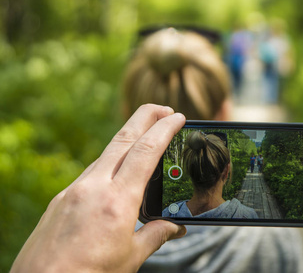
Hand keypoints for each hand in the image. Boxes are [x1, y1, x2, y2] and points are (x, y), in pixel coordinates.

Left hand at [11, 104, 186, 272]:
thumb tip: (175, 227)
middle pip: (123, 138)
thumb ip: (156, 236)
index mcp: (118, 201)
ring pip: (106, 154)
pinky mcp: (61, 198)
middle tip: (164, 108)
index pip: (146, 151)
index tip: (178, 117)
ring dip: (128, 141)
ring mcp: (74, 189)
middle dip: (146, 116)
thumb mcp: (131, 258)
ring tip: (145, 141)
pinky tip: (116, 177)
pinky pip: (90, 172)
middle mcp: (94, 186)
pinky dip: (109, 165)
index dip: (165, 129)